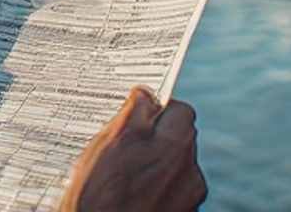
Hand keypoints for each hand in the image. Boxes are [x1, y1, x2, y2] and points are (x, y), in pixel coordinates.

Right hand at [60, 86, 207, 210]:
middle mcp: (190, 171)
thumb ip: (134, 110)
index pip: (179, 110)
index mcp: (177, 143)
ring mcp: (187, 198)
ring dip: (153, 166)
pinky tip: (129, 196)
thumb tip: (145, 93)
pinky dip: (154, 190)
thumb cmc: (101, 195)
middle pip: (178, 139)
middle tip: (121, 148)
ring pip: (172, 167)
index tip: (134, 116)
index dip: (155, 110)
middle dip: (154, 139)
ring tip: (121, 178)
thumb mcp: (111, 141)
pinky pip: (170, 192)